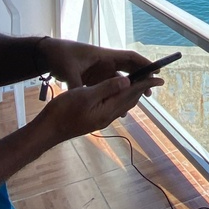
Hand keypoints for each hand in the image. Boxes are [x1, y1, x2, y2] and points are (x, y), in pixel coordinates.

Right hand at [37, 74, 162, 143]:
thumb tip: (127, 81)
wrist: (48, 130)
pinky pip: (114, 106)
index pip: (132, 93)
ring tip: (139, 83)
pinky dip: (121, 96)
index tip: (160, 78)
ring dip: (133, 92)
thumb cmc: (63, 112)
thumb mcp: (85, 96)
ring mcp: (101, 118)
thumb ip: (106, 88)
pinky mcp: (95, 118)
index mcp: (108, 110)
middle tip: (153, 77)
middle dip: (143, 88)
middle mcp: (108, 116)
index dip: (146, 83)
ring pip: (123, 103)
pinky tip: (116, 93)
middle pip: (131, 99)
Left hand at [39, 40, 159, 90]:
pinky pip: (110, 86)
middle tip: (150, 93)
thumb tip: (83, 96)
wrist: (48, 54)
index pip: (130, 58)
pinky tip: (119, 106)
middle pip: (129, 69)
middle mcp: (106, 62)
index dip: (144, 64)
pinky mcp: (94, 77)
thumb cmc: (60, 56)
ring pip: (120, 80)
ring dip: (129, 89)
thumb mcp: (69, 70)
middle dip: (141, 80)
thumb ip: (77, 83)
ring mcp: (100, 70)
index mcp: (104, 56)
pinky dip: (116, 94)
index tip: (156, 72)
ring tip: (137, 102)